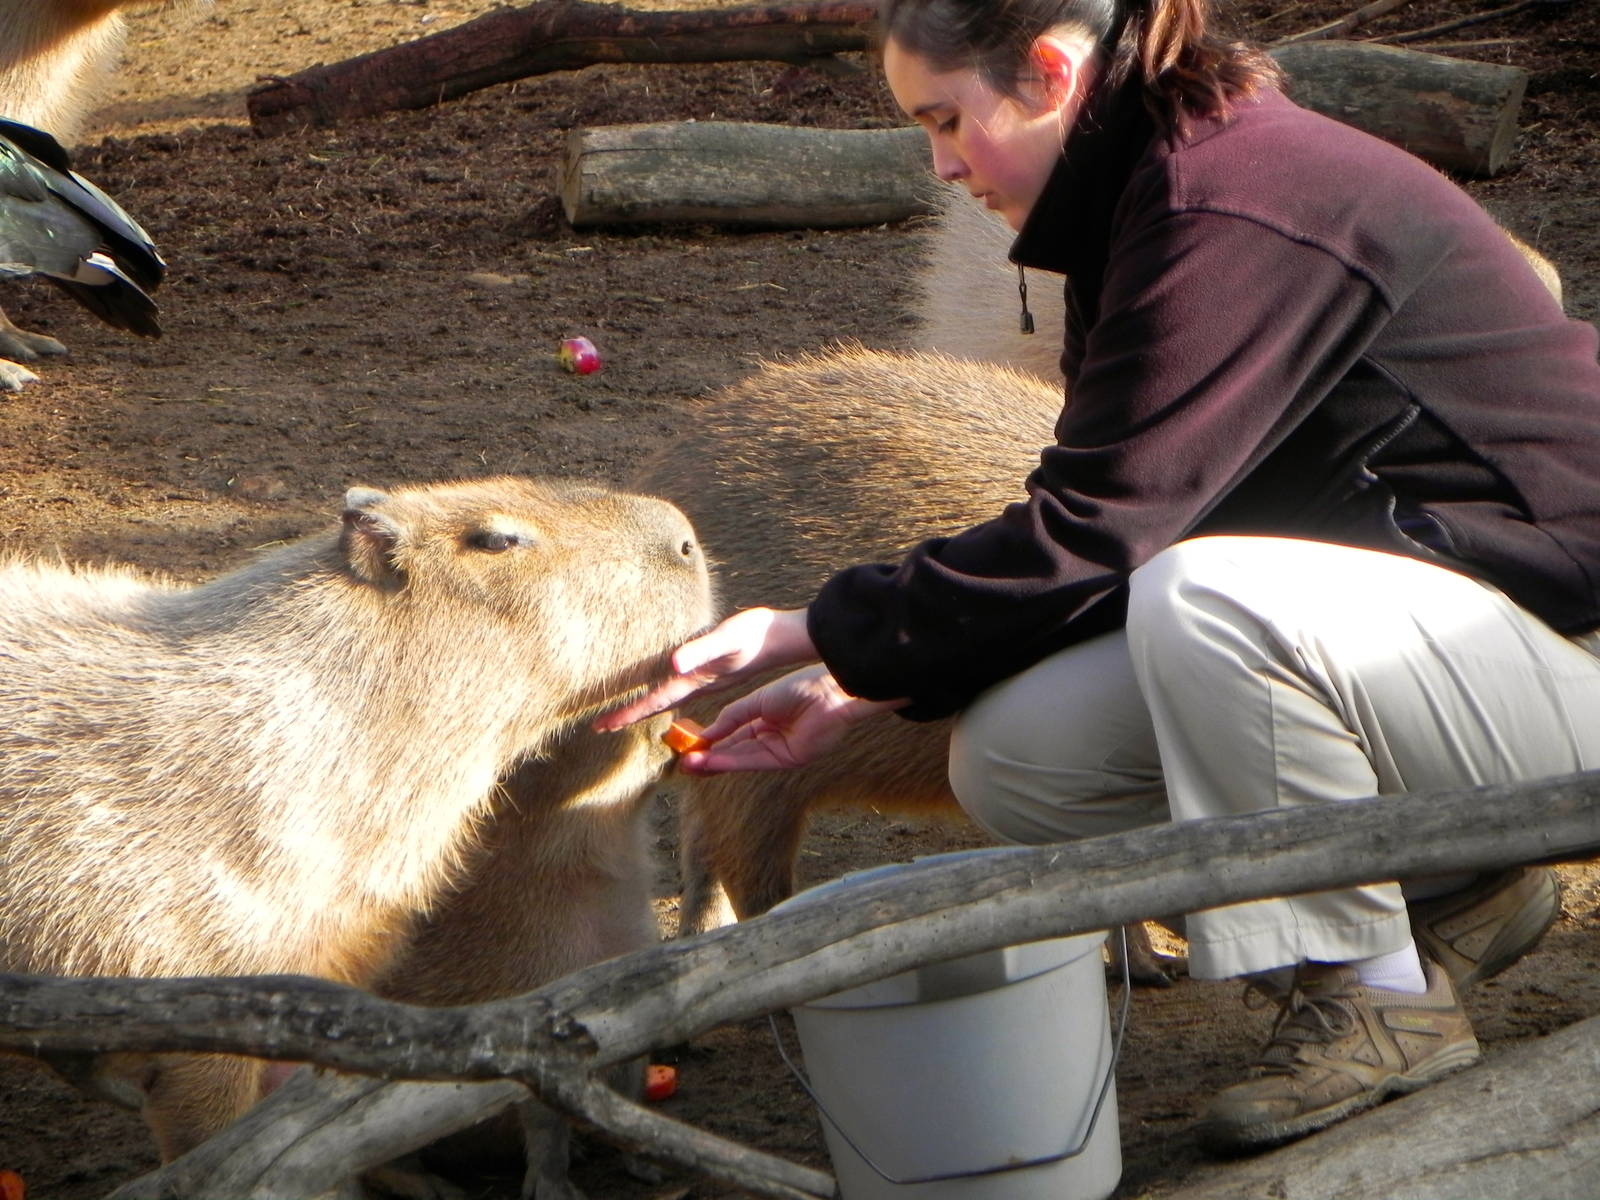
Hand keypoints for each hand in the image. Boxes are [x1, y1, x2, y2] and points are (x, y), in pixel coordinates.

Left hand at [594, 606, 816, 731]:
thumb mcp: (728, 639)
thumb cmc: (757, 635)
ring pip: (668, 699)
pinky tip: (665, 686)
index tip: (601, 726)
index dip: (627, 713)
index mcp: (695, 681)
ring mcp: (706, 680)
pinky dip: (665, 693)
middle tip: (602, 725)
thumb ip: (700, 651)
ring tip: (626, 712)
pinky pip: (681, 689)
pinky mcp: (714, 672)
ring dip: (646, 706)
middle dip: (630, 715)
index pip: (653, 701)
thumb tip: (674, 664)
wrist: (786, 639)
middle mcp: (698, 685)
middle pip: (656, 705)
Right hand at [676, 664, 904, 773]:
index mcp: (764, 722)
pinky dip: (732, 761)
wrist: (826, 691)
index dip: (711, 743)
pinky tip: (712, 761)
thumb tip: (709, 732)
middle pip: (734, 752)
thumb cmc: (798, 688)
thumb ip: (733, 716)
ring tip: (690, 765)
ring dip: (715, 763)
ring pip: (741, 759)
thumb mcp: (757, 700)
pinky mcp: (787, 759)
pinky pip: (754, 761)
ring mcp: (779, 750)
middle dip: (709, 759)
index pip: (732, 737)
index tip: (689, 746)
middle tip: (683, 763)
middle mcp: (770, 739)